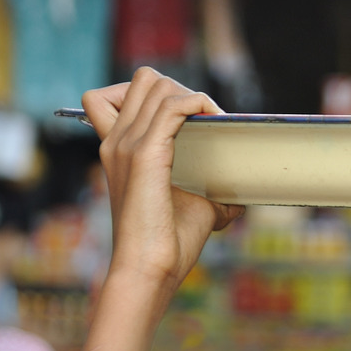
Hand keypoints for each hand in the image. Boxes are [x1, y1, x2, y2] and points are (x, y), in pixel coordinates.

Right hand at [82, 67, 244, 292]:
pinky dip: (199, 105)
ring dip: (193, 96)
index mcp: (118, 151)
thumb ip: (208, 193)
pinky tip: (216, 124)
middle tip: (205, 122)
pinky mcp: (145, 154)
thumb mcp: (191, 209)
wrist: (148, 270)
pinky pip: (173, 105)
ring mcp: (127, 145)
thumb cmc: (167, 245)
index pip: (113, 95)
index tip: (186, 121)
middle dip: (181, 90)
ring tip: (215, 123)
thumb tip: (238, 194)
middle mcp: (116, 141)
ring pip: (157, 84)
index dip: (154, 96)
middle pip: (143, 80)